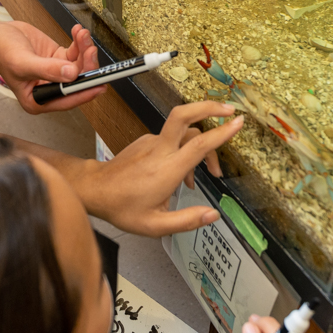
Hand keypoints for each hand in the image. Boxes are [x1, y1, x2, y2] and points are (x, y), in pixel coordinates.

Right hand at [0, 19, 102, 112]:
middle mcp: (49, 90)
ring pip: (79, 66)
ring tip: (82, 35)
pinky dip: (80, 43)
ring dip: (84, 50)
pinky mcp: (58, 60)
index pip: (67, 99)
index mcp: (38, 100)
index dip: (85, 92)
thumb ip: (47, 70)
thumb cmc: (2, 51)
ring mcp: (55, 74)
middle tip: (90, 49)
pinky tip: (78, 32)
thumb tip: (71, 74)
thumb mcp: (23, 62)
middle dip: (86, 65)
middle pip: (77, 82)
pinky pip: (76, 54)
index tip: (100, 83)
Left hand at [77, 102, 243, 236]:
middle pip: (184, 115)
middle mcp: (160, 149)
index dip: (222, 132)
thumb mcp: (156, 225)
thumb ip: (187, 220)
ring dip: (200, 142)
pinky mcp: (146, 141)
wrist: (94, 190)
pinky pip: (172, 139)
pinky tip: (183, 172)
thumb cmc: (122, 207)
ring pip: (183, 130)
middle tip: (230, 110)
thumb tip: (212, 215)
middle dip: (208, 107)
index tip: (238, 123)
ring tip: (207, 172)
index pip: (199, 144)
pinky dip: (184, 148)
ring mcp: (151, 142)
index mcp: (167, 169)